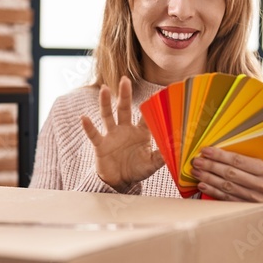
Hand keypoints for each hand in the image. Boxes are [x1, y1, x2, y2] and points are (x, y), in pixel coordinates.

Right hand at [80, 77, 164, 191]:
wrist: (119, 182)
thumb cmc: (137, 170)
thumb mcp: (152, 164)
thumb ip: (162, 155)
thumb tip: (177, 147)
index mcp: (140, 132)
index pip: (146, 116)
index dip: (151, 105)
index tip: (157, 91)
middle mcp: (125, 129)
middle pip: (124, 108)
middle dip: (124, 94)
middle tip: (125, 79)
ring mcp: (112, 135)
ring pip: (108, 116)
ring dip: (105, 103)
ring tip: (104, 89)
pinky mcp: (101, 145)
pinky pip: (94, 134)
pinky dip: (89, 127)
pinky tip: (84, 118)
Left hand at [191, 147, 262, 213]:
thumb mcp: (262, 169)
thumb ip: (245, 162)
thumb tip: (218, 153)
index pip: (237, 160)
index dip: (220, 155)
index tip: (206, 151)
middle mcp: (260, 184)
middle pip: (230, 173)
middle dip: (211, 166)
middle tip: (197, 161)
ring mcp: (253, 198)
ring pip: (226, 186)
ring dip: (208, 178)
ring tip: (196, 172)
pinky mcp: (246, 208)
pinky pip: (225, 198)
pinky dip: (212, 191)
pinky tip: (202, 185)